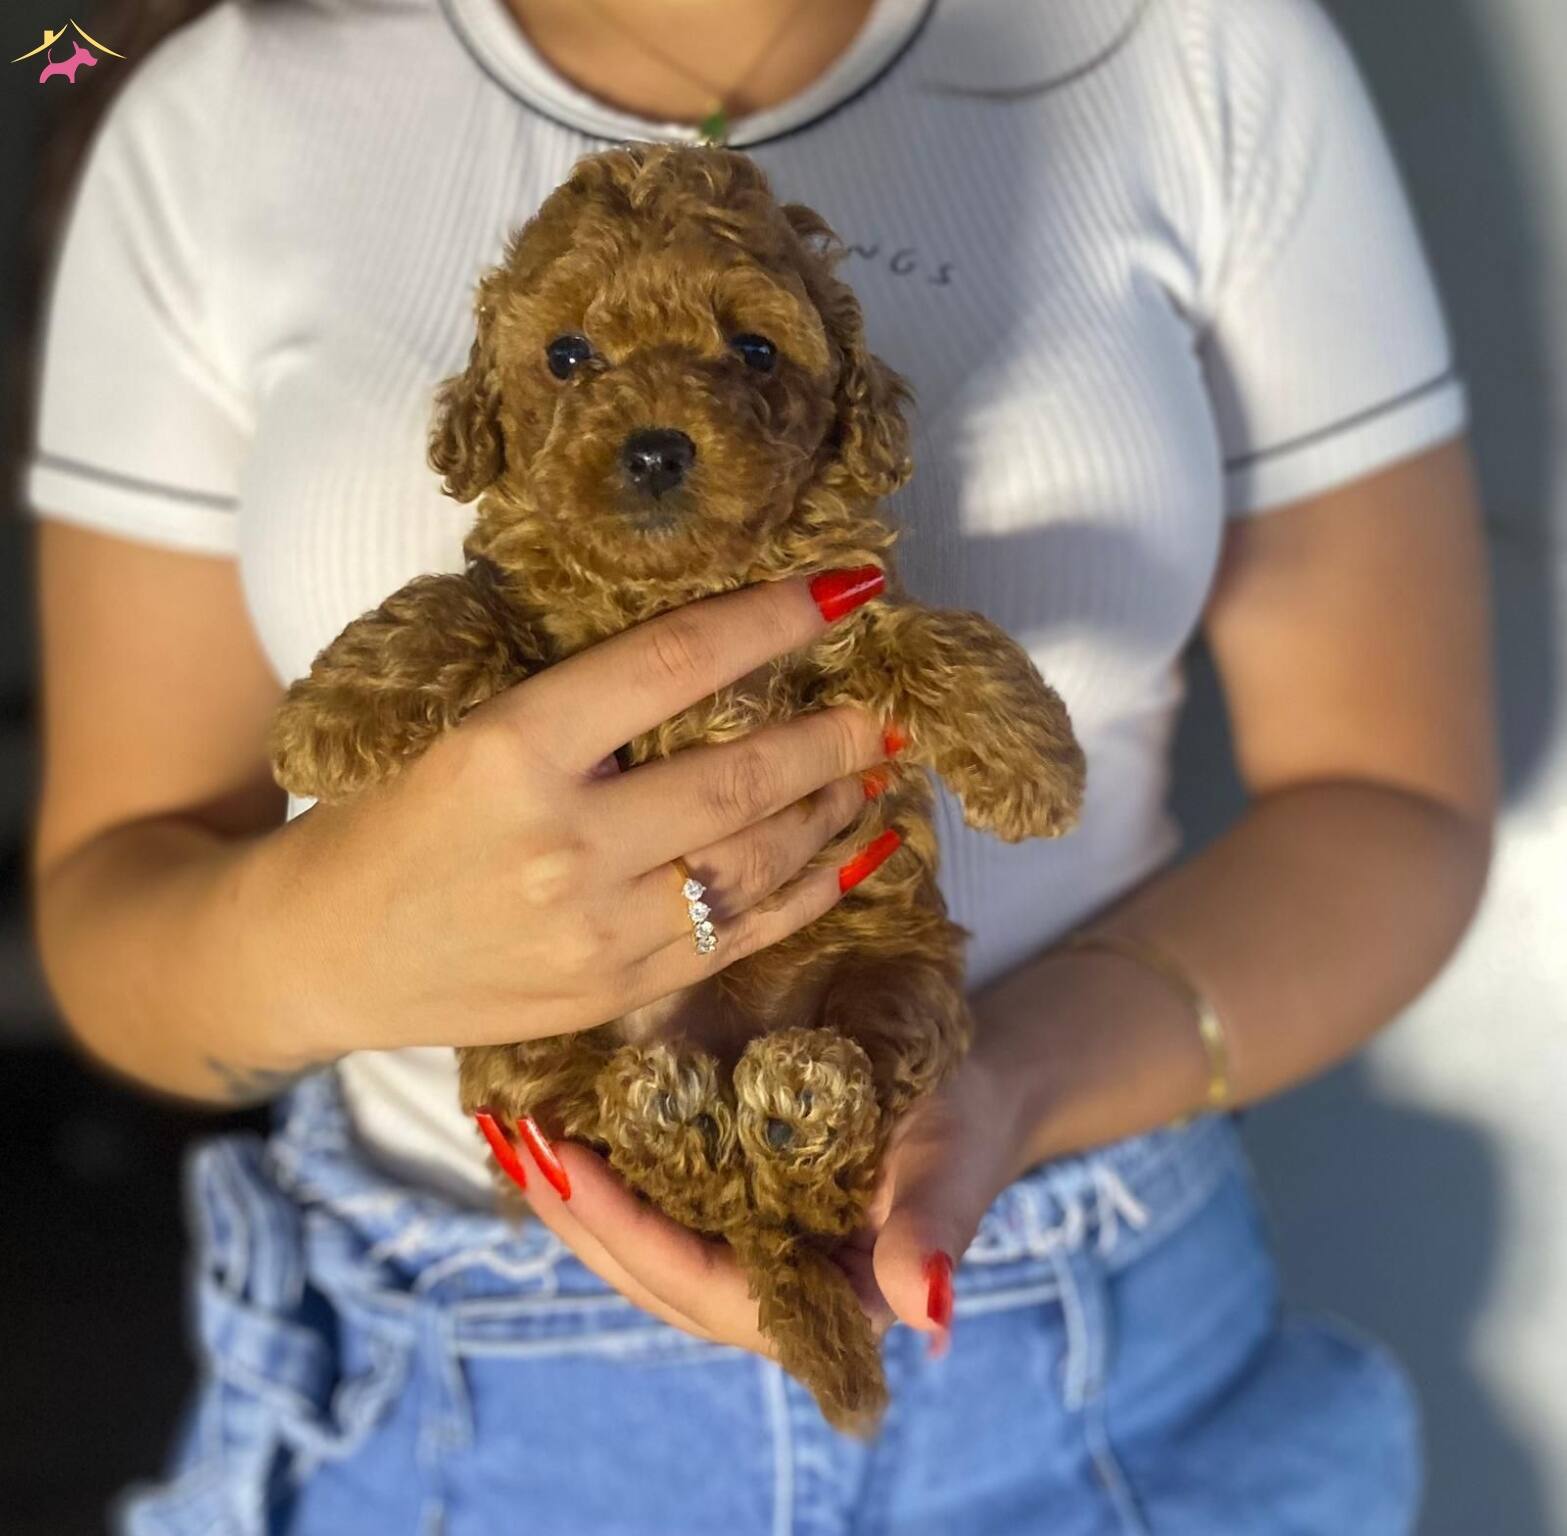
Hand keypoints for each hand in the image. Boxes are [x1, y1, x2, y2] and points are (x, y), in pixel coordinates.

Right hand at [252, 570, 895, 1059]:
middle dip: (831, 737)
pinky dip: (812, 892)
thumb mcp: (463, 726)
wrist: (323, 954)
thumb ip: (576, 703)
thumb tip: (715, 652)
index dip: (772, 619)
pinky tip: (861, 855)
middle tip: (888, 708)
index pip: (671, 664)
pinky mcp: (615, 994)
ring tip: (877, 771)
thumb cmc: (386, 817)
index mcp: (510, 750)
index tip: (847, 587)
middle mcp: (563, 844)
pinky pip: (741, 938)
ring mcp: (595, 934)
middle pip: (736, 781)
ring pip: (753, 866)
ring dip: (831, 812)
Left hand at [506, 1042, 1032, 1360]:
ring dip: (570, 1199)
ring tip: (510, 1134)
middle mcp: (766, 1295)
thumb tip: (926, 1308)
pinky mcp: (728, 1219)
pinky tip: (557, 1133)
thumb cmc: (961, 1135)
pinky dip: (600, 1177)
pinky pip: (651, 1211)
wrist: (965, 1104)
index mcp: (818, 1307)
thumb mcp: (954, 1168)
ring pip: (635, 1249)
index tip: (563, 1167)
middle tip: (509, 1140)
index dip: (627, 1232)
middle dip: (573, 1214)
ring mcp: (741, 1258)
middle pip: (648, 1274)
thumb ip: (935, 1234)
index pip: (701, 1285)